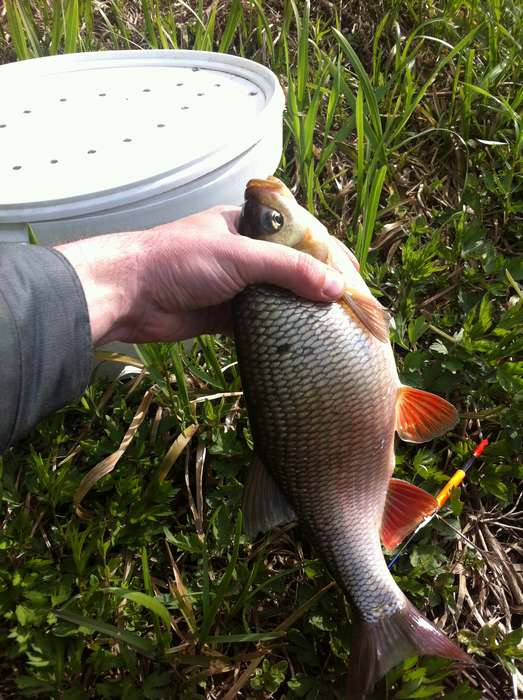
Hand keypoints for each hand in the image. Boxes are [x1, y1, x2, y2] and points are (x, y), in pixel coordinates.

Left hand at [56, 206, 347, 345]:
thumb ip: (288, 270)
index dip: (326, 252)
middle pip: (290, 269)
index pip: (297, 235)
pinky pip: (260, 322)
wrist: (129, 295)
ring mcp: (234, 285)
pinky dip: (278, 330)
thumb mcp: (240, 257)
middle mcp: (243, 254)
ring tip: (333, 326)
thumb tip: (336, 288)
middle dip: (316, 285)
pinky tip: (301, 341)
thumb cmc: (179, 261)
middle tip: (348, 305)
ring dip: (299, 310)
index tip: (352, 272)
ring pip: (277, 297)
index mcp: (246, 226)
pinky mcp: (225, 315)